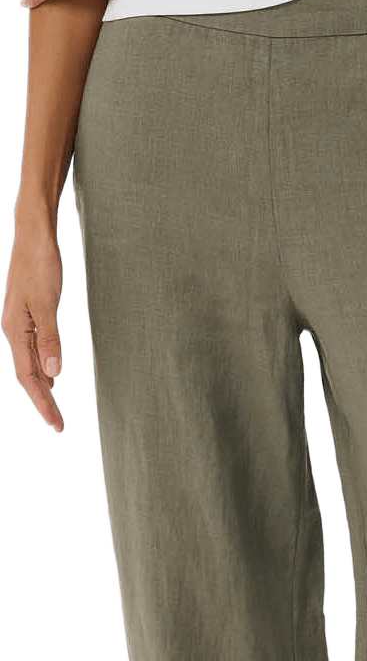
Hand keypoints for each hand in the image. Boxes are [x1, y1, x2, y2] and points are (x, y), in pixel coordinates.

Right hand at [1, 216, 64, 432]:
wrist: (33, 233)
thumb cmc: (40, 263)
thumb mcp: (48, 302)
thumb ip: (50, 338)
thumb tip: (54, 373)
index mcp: (15, 330)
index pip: (29, 377)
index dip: (43, 403)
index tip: (57, 425)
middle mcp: (13, 330)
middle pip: (28, 376)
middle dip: (43, 402)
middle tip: (58, 426)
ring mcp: (19, 323)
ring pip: (30, 364)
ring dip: (43, 388)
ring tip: (54, 409)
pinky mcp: (28, 315)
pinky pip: (34, 350)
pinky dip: (43, 367)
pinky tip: (52, 375)